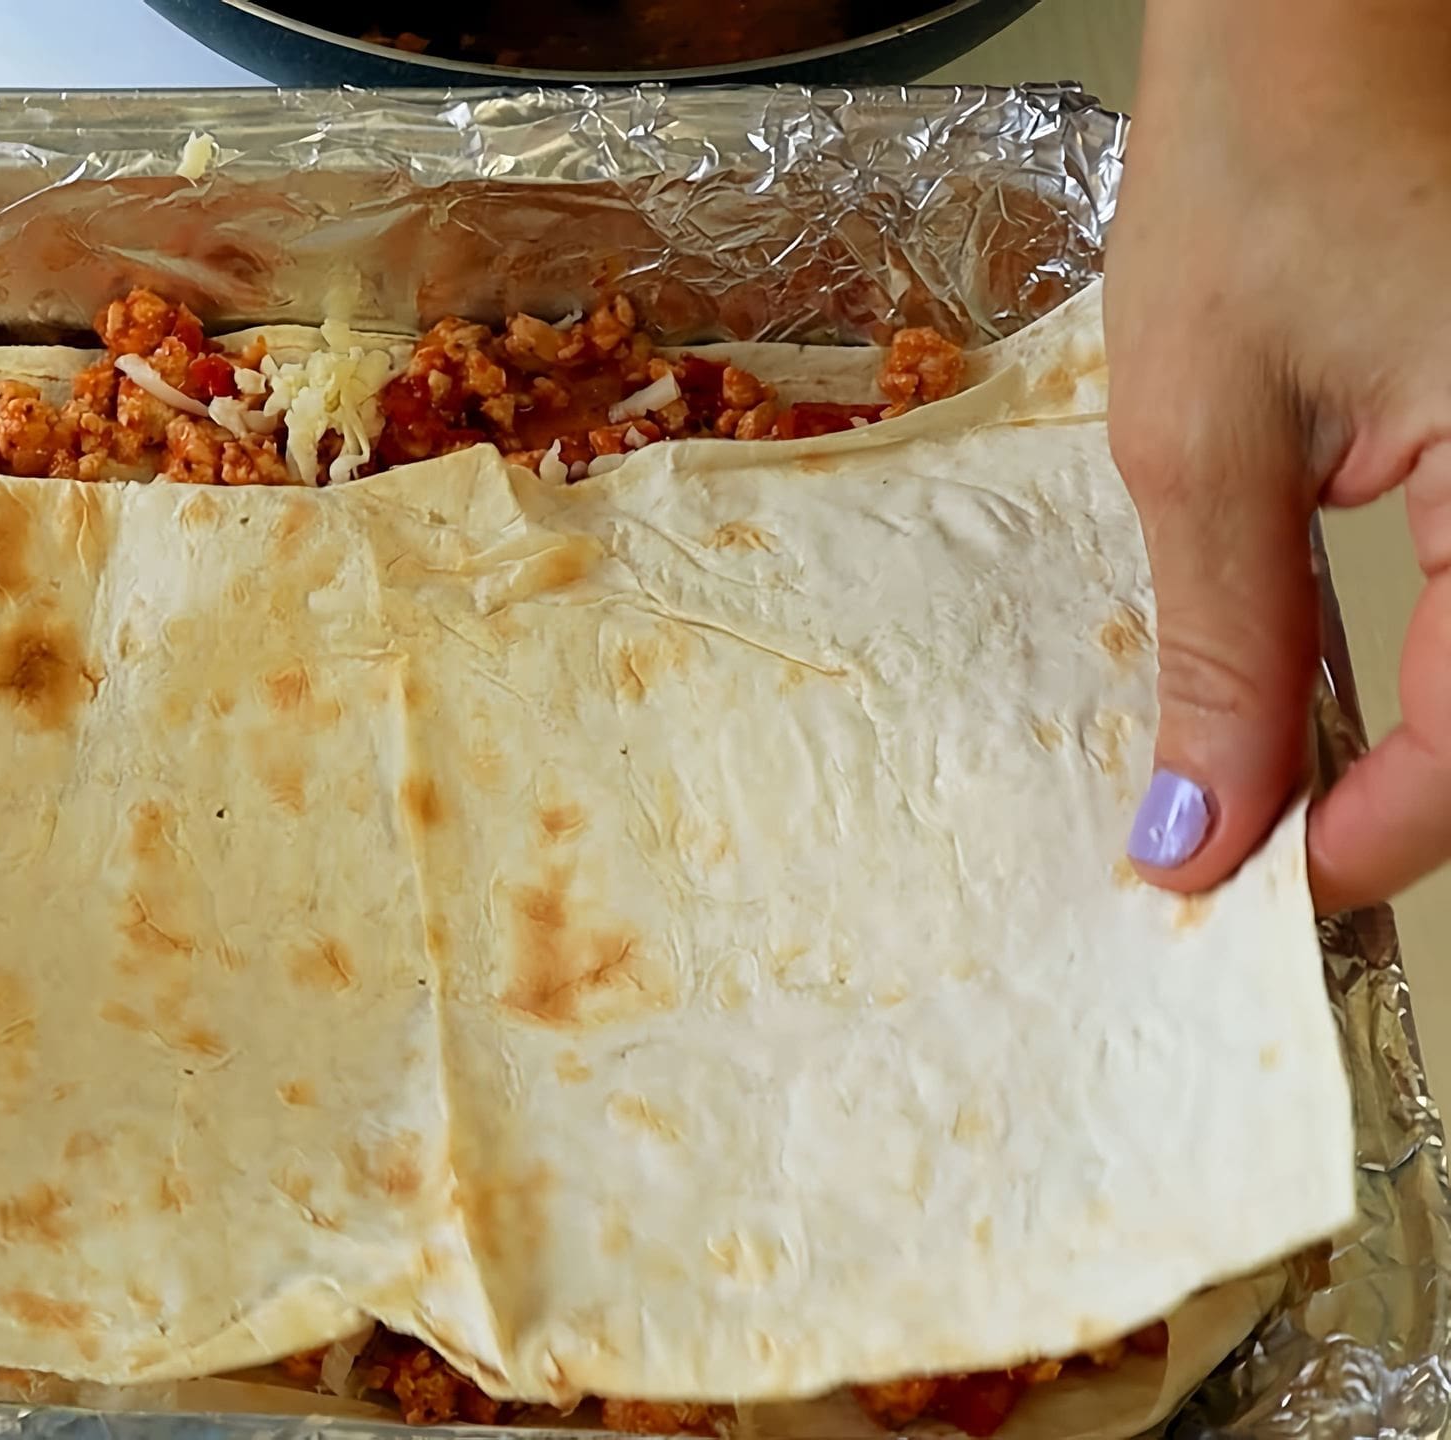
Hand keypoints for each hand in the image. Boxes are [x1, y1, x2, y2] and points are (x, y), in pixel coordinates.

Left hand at [1108, 0, 1450, 910]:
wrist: (1322, 15)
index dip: (1381, 836)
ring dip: (1437, 740)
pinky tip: (1365, 689)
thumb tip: (1202, 827)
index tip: (1260, 887)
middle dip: (1416, 800)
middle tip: (1276, 850)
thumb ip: (1227, 643)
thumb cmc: (1271, 164)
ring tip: (1307, 786)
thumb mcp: (1208, 432)